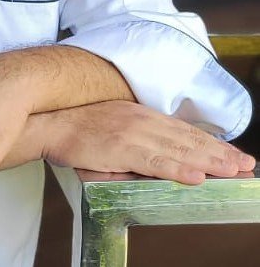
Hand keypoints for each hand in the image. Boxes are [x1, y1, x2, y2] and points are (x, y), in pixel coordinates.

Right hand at [38, 101, 255, 183]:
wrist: (50, 121)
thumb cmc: (77, 128)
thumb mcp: (113, 129)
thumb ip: (136, 143)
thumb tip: (158, 163)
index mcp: (140, 114)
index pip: (183, 130)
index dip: (211, 143)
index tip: (233, 153)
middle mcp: (142, 119)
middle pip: (188, 138)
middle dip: (220, 153)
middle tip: (246, 165)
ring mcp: (133, 132)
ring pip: (179, 149)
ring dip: (209, 162)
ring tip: (233, 171)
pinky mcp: (122, 147)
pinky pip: (156, 161)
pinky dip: (179, 169)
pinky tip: (197, 177)